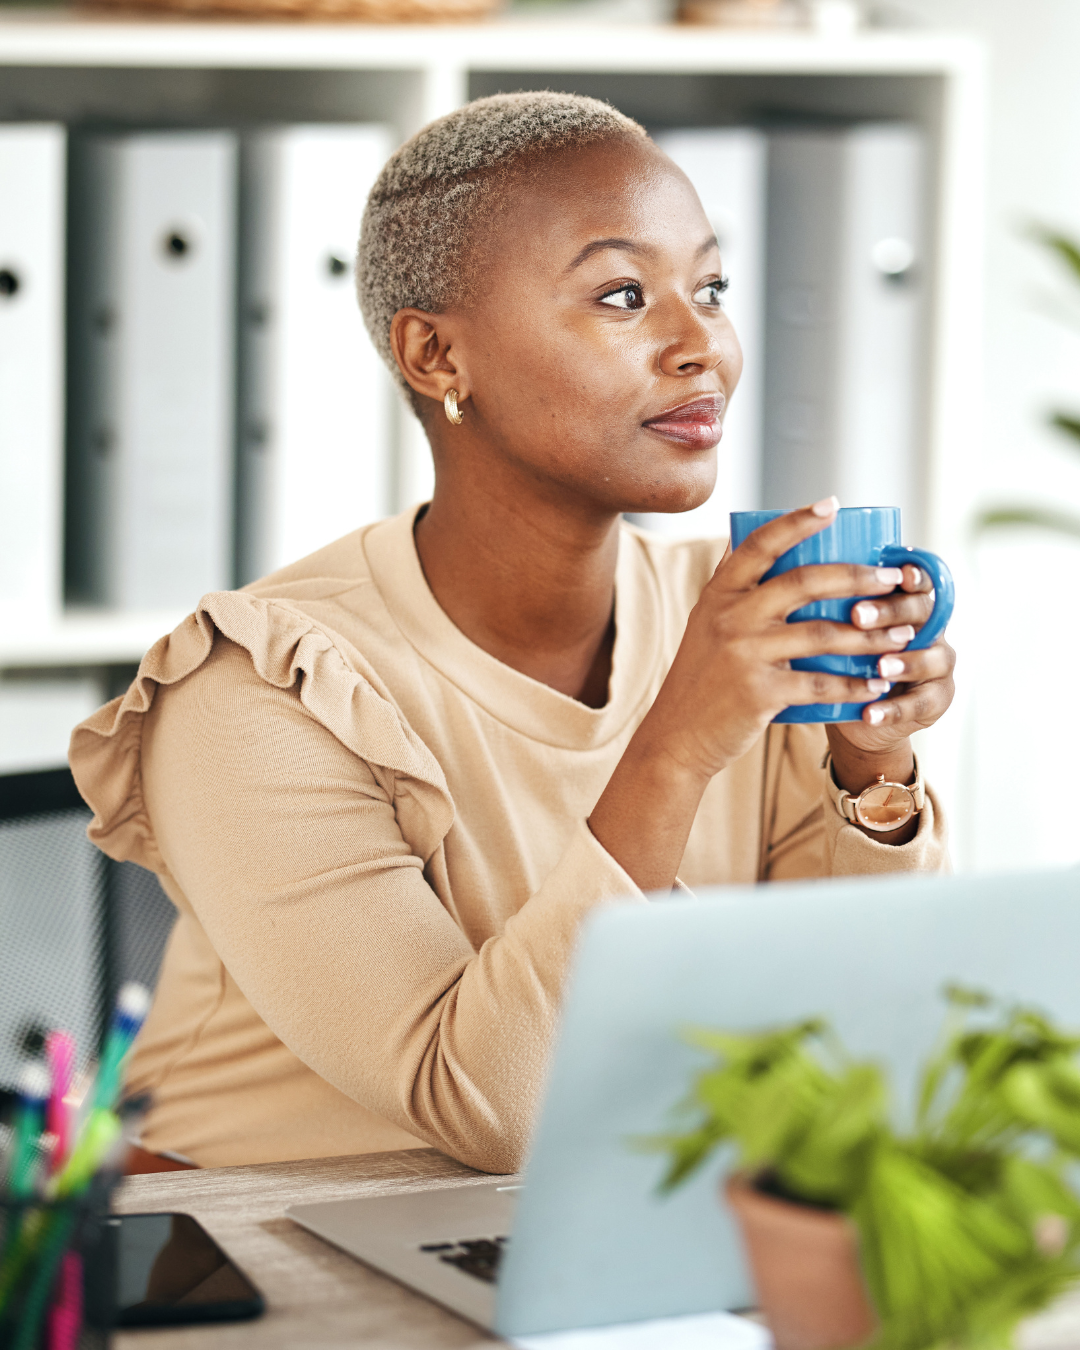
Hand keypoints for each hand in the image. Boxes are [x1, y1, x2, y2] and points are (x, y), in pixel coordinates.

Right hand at [633, 497, 930, 782]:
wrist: (676, 736)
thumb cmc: (700, 677)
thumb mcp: (705, 623)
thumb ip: (730, 586)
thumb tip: (747, 535)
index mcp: (720, 594)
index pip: (760, 544)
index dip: (797, 521)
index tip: (833, 505)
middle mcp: (731, 617)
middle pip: (804, 583)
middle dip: (857, 577)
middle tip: (893, 578)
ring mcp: (745, 654)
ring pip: (822, 635)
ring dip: (870, 635)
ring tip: (902, 634)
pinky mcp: (760, 693)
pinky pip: (820, 684)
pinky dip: (854, 686)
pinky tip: (878, 686)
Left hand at [825, 562, 954, 841]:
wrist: (846, 711)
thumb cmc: (824, 653)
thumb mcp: (818, 618)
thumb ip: (803, 583)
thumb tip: (747, 535)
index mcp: (902, 596)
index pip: (913, 575)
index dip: (905, 570)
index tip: (885, 570)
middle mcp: (926, 624)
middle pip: (921, 610)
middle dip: (890, 611)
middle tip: (857, 615)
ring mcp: (935, 664)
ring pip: (929, 657)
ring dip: (904, 662)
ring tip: (880, 667)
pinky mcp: (932, 701)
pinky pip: (918, 705)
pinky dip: (892, 710)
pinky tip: (872, 713)